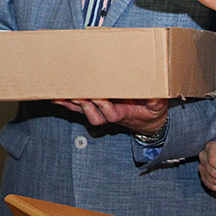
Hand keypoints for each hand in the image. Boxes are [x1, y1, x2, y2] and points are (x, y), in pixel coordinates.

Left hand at [53, 98, 167, 133]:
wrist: (148, 122)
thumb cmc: (152, 111)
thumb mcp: (158, 106)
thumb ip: (156, 101)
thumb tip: (155, 94)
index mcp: (124, 114)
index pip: (112, 113)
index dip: (104, 105)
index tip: (98, 95)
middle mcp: (110, 116)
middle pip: (94, 114)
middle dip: (84, 104)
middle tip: (75, 92)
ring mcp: (102, 114)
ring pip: (84, 112)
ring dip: (72, 104)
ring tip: (60, 94)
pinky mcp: (96, 109)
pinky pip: (79, 109)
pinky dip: (67, 103)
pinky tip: (56, 97)